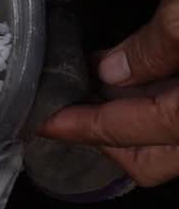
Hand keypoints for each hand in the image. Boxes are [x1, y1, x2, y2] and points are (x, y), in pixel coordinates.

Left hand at [40, 0, 178, 186]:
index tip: (42, 122)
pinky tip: (134, 79)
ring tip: (93, 88)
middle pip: (149, 161)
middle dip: (105, 140)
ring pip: (168, 145)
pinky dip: (156, 109)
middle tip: (67, 109)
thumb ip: (150, 48)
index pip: (124, 132)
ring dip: (131, 123)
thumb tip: (110, 72)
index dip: (78, 126)